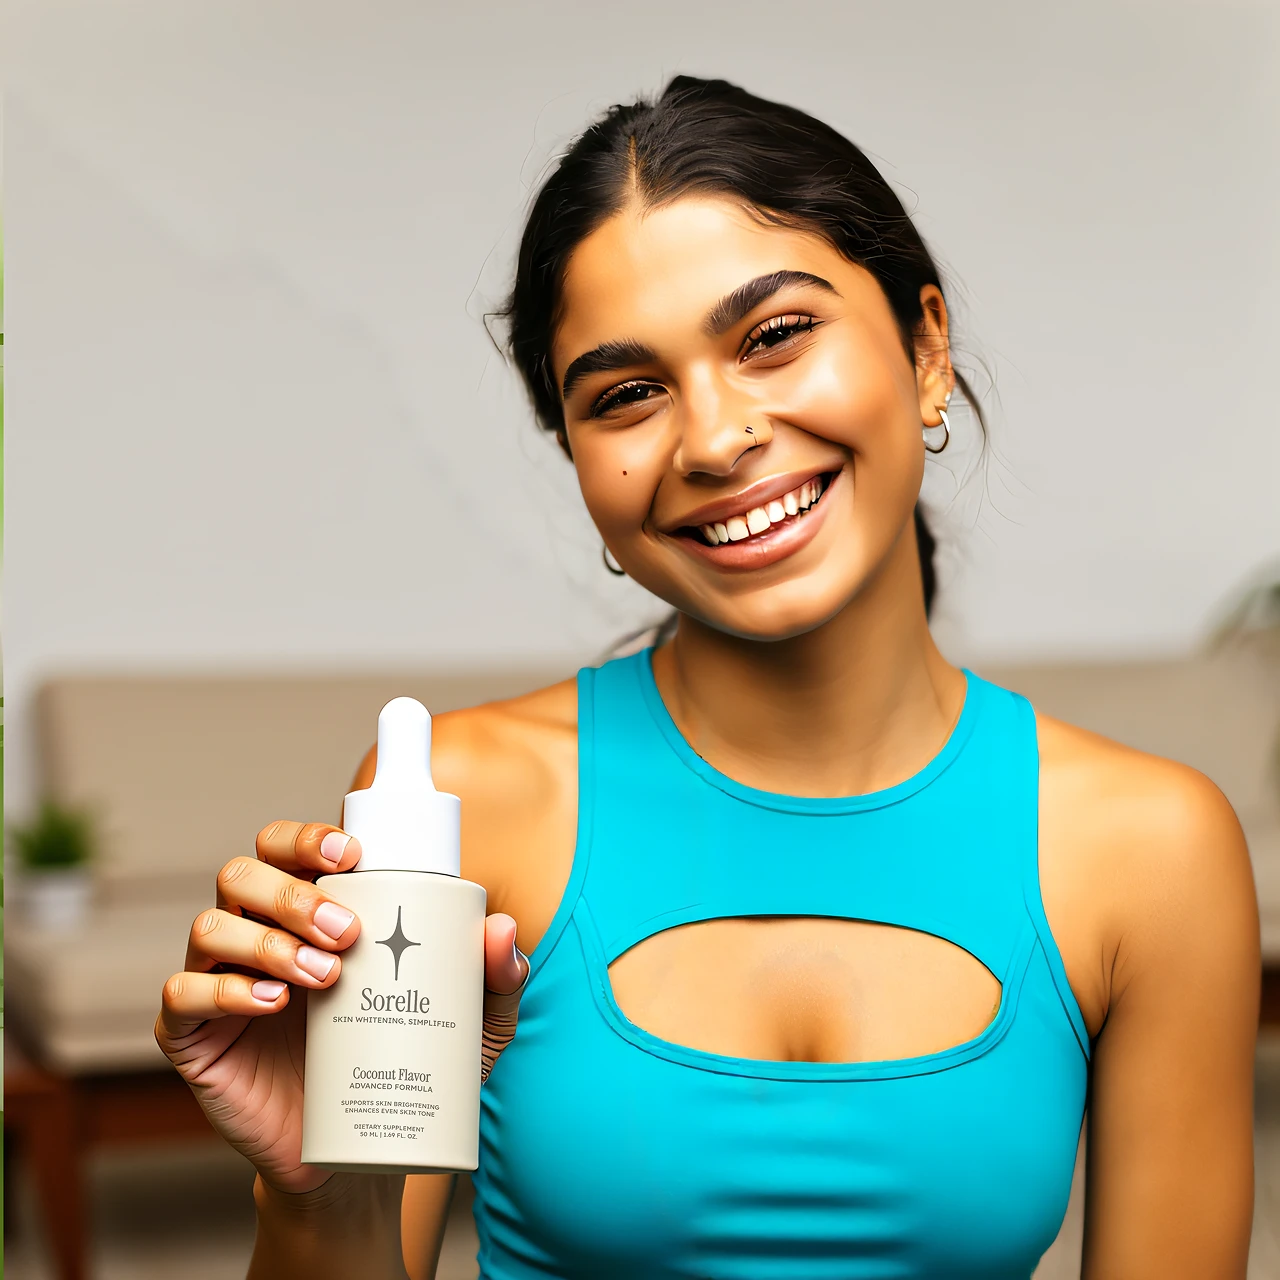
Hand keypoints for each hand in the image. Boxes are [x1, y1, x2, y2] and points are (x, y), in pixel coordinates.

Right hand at [156, 821, 528, 1194]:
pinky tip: (271, 1003)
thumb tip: (500, 927)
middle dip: (293, 894)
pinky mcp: (194, 1039)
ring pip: (210, 925)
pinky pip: (181, 996)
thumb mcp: (467, 1024)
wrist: (360, 1154)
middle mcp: (258, 933)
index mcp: (310, 910)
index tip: (354, 857)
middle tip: (348, 932)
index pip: (289, 847)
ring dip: (266, 941)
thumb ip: (494, 978)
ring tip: (325, 979)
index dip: (309, 838)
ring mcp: (220, 982)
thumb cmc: (408, 1062)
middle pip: (244, 873)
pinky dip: (223, 991)